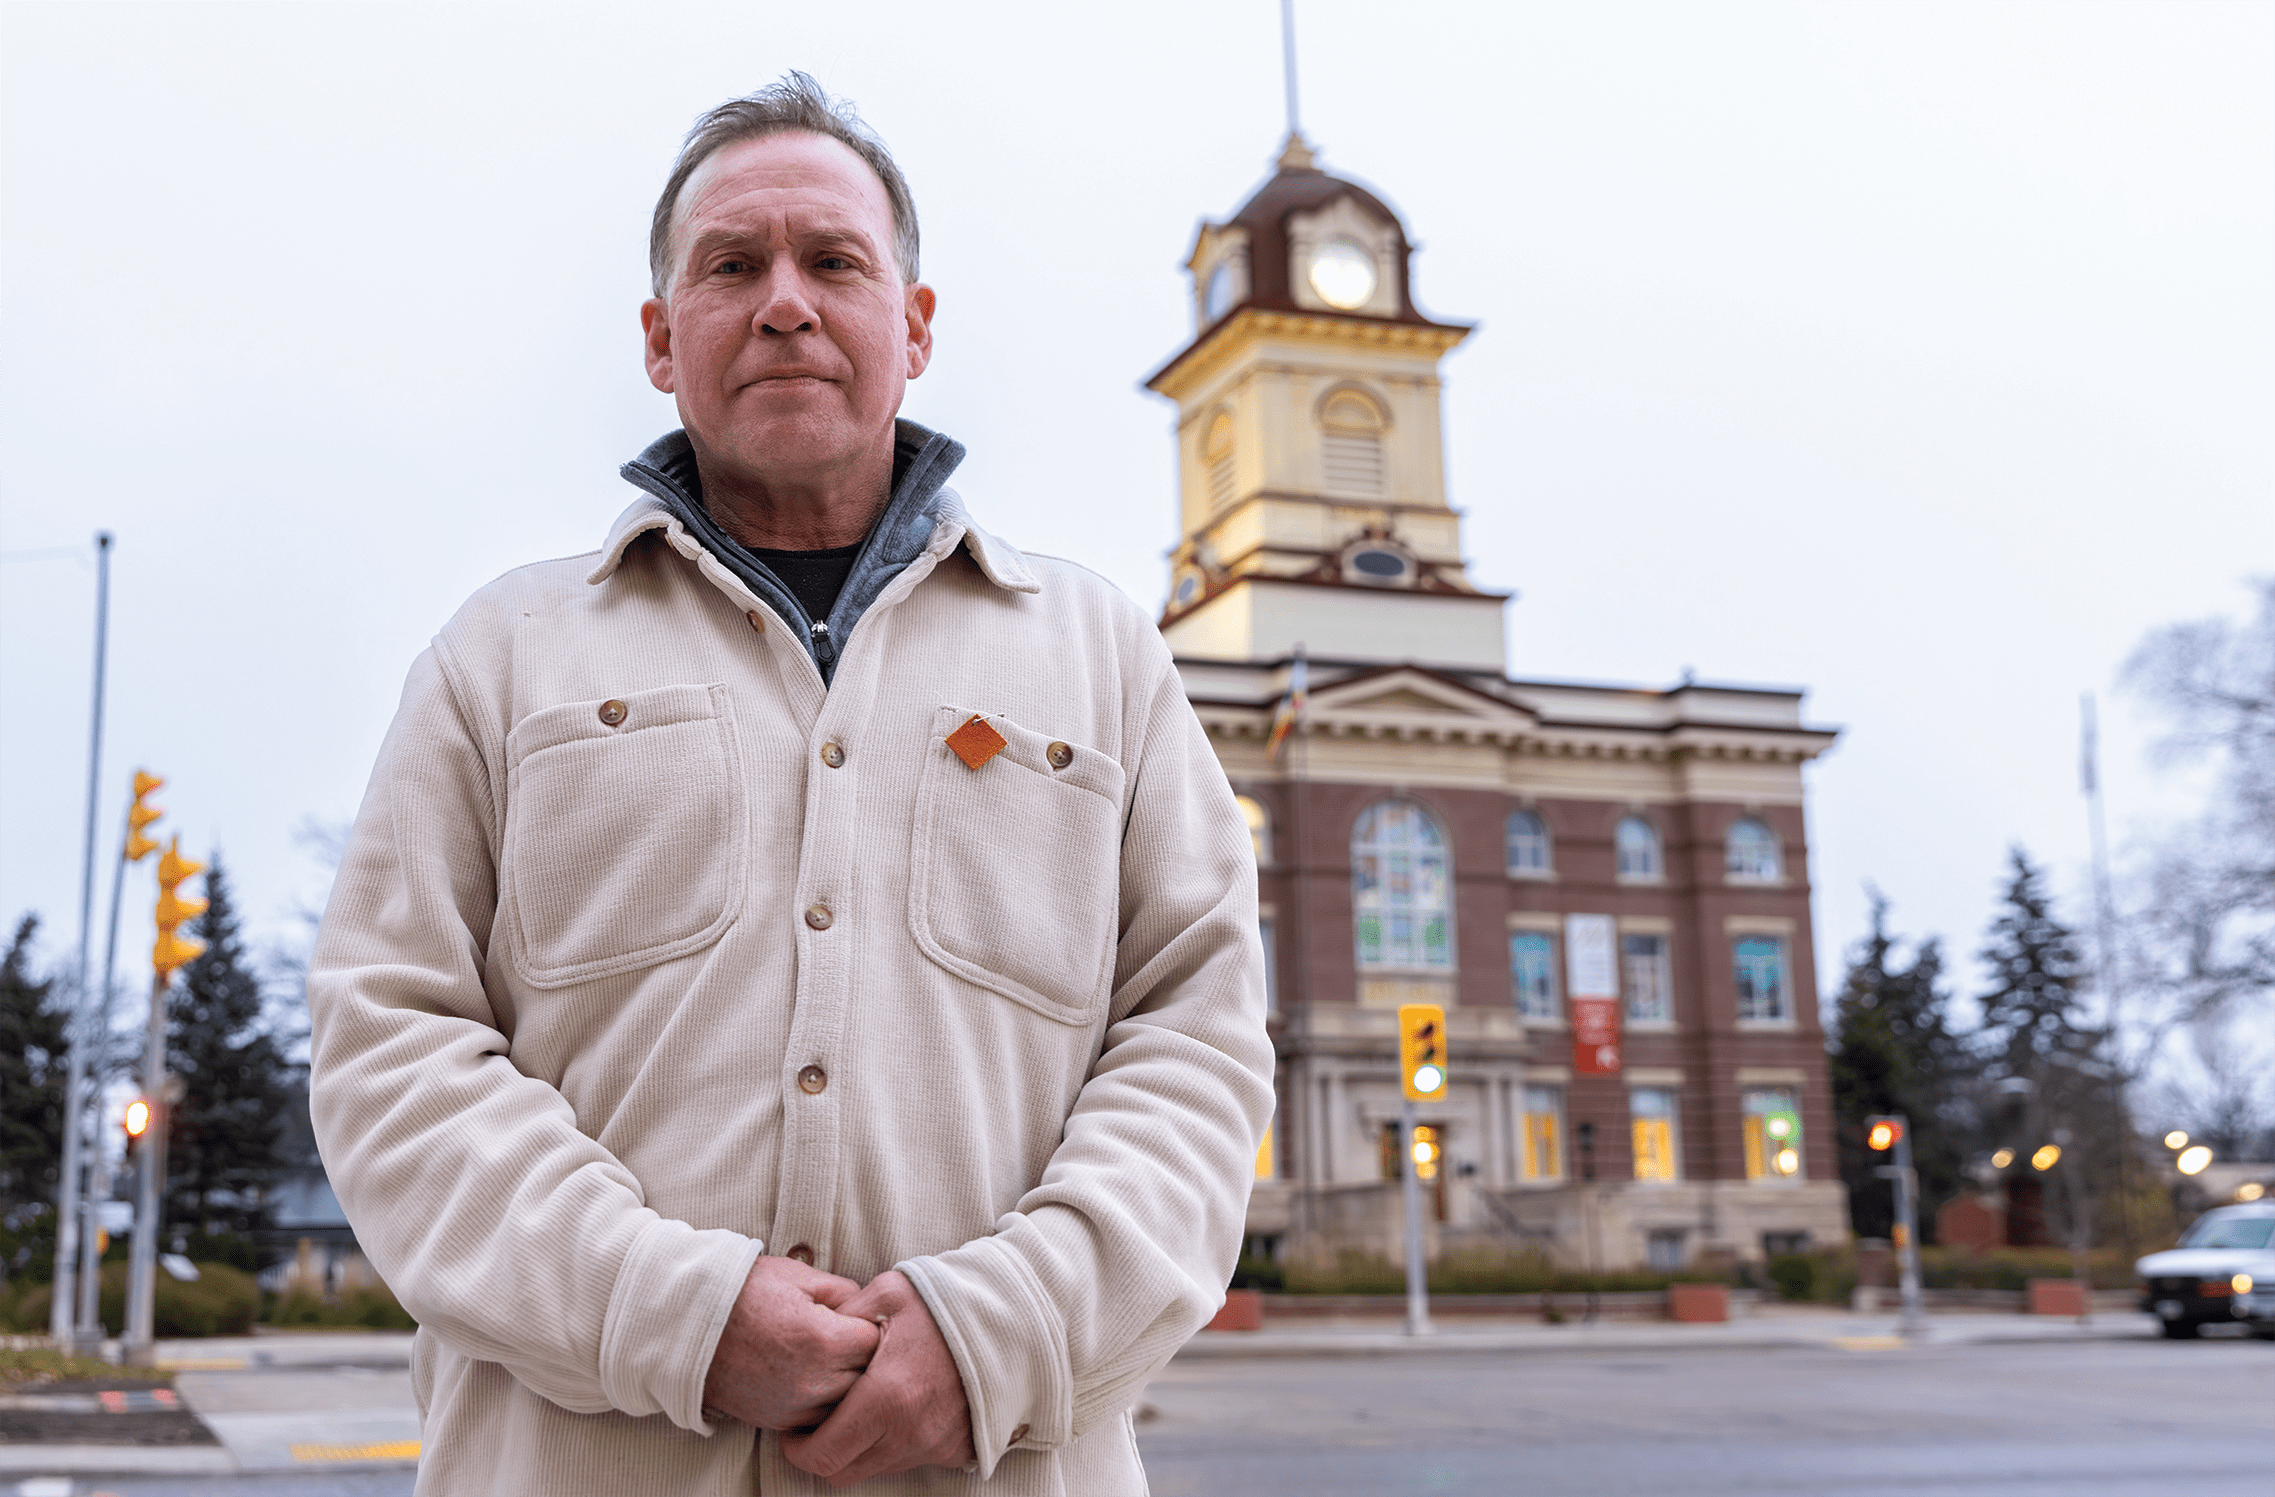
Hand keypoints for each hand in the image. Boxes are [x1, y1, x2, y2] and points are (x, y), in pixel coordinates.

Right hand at [701, 1256, 880, 1430]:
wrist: (690, 1325)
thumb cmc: (744, 1294)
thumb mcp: (799, 1276)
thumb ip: (843, 1291)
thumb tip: (866, 1306)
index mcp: (823, 1339)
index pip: (876, 1340)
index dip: (870, 1324)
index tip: (858, 1317)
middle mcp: (814, 1380)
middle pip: (867, 1375)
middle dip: (863, 1355)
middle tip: (846, 1335)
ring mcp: (796, 1405)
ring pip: (848, 1402)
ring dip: (847, 1382)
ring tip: (830, 1356)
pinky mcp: (780, 1420)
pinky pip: (821, 1418)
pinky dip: (824, 1400)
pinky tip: (812, 1376)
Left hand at [780, 1270, 976, 1486]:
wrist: (1014, 1319)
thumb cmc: (950, 1302)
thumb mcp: (888, 1293)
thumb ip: (842, 1316)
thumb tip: (813, 1332)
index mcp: (885, 1399)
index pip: (822, 1456)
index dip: (796, 1450)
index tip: (794, 1431)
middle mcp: (909, 1434)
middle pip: (843, 1474)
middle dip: (822, 1454)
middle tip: (819, 1424)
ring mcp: (935, 1446)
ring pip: (876, 1469)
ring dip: (860, 1448)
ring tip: (862, 1409)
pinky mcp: (956, 1449)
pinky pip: (912, 1460)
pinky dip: (896, 1444)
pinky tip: (899, 1411)